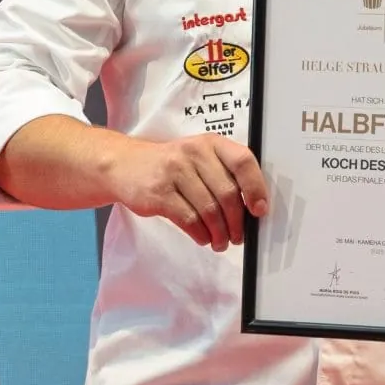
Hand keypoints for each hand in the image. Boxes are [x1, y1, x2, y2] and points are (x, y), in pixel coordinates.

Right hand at [108, 135, 269, 251]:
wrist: (125, 164)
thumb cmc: (171, 165)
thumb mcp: (199, 157)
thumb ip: (225, 174)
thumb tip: (253, 207)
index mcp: (211, 143)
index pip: (243, 162)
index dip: (256, 188)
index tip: (259, 210)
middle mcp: (194, 153)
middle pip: (227, 193)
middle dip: (237, 222)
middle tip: (238, 236)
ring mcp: (174, 172)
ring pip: (209, 210)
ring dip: (220, 233)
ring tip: (221, 241)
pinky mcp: (159, 193)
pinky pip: (189, 220)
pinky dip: (201, 234)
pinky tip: (203, 237)